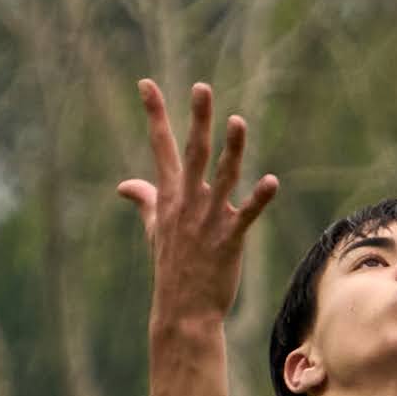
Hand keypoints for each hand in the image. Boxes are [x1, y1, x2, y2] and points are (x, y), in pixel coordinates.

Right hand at [116, 78, 278, 332]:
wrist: (183, 311)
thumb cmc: (171, 267)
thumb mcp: (154, 229)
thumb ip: (145, 200)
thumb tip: (124, 185)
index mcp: (170, 197)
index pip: (160, 147)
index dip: (155, 114)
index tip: (146, 84)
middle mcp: (187, 203)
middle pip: (193, 153)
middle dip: (197, 120)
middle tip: (202, 87)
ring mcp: (208, 221)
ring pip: (222, 177)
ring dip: (232, 150)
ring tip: (238, 121)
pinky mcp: (229, 240)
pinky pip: (246, 215)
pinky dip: (258, 199)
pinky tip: (272, 181)